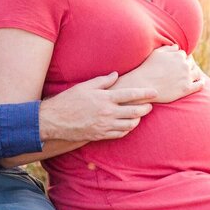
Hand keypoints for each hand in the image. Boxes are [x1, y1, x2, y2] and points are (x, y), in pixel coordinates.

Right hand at [39, 72, 155, 141]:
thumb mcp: (85, 86)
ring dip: (137, 120)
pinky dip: (127, 130)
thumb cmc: (69, 100)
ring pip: (129, 125)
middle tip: (150, 105)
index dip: (145, 93)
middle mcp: (107, 112)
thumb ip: (102, 81)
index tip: (154, 92)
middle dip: (145, 108)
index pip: (130, 94)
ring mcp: (104, 125)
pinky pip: (119, 134)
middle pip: (134, 111)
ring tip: (140, 115)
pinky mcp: (100, 135)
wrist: (55, 120)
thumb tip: (116, 75)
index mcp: (105, 98)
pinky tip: (127, 125)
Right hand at [125, 45, 204, 103]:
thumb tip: (177, 47)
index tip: (178, 62)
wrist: (144, 85)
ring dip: (195, 72)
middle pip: (191, 63)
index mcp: (178, 56)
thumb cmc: (148, 68)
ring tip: (193, 74)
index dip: (181, 58)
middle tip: (184, 69)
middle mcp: (185, 66)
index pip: (184, 55)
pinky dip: (201, 82)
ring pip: (197, 72)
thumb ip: (168, 48)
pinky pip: (199, 85)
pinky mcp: (186, 89)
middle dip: (188, 65)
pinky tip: (200, 81)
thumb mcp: (156, 53)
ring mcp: (186, 78)